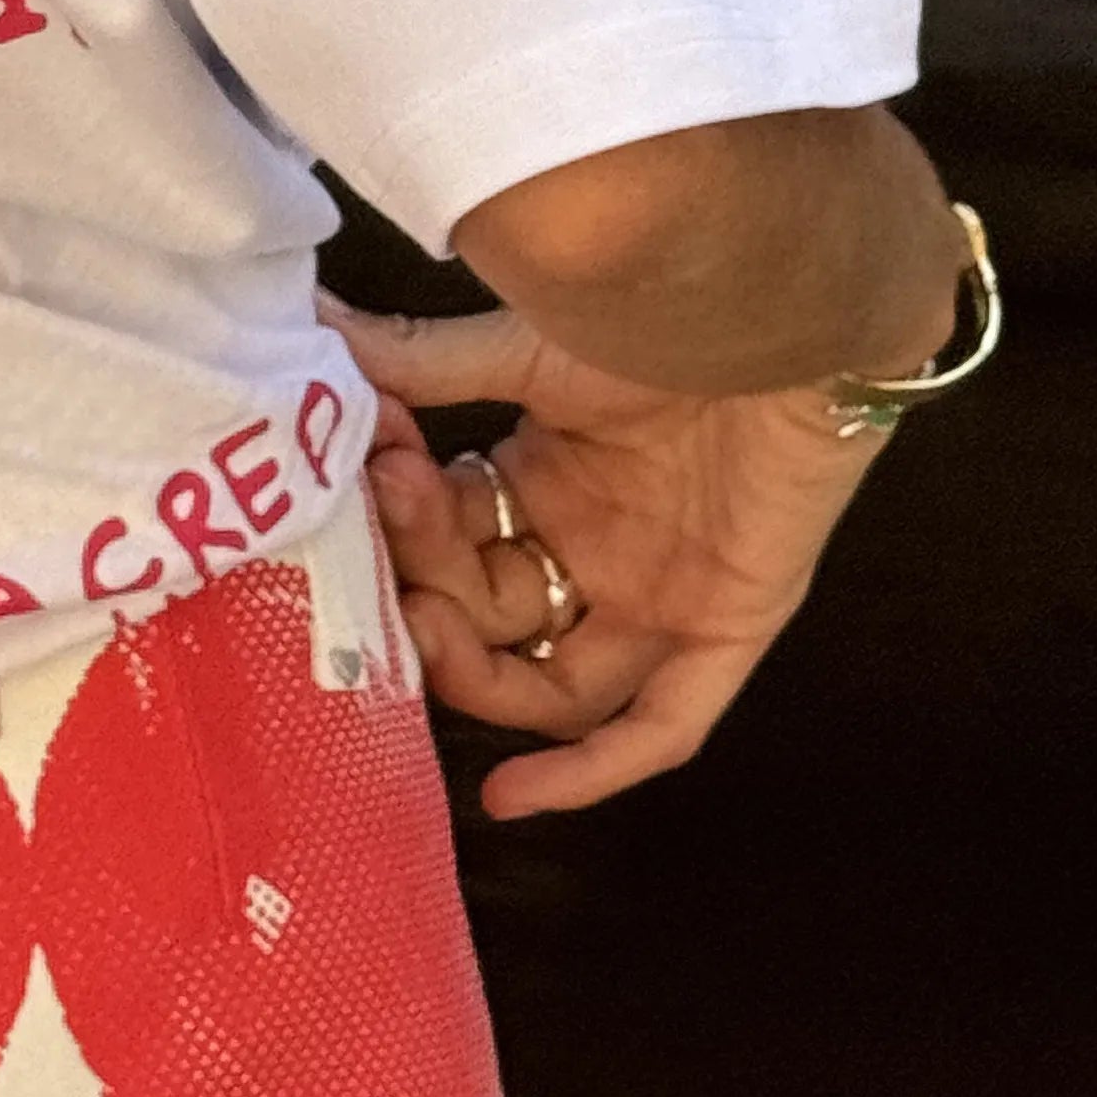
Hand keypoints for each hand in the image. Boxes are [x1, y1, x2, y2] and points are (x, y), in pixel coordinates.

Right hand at [322, 297, 887, 819]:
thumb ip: (423, 361)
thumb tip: (312, 324)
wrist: (784, 300)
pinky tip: (510, 795)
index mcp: (539, 492)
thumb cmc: (661, 315)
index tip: (366, 472)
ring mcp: (657, 604)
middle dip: (425, 591)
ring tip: (428, 629)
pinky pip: (659, 730)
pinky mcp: (726, 632)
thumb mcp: (527, 348)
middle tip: (393, 532)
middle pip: (485, 623)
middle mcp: (591, 559)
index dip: (399, 532)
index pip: (444, 550)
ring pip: (552, 689)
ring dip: (478, 679)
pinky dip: (588, 773)